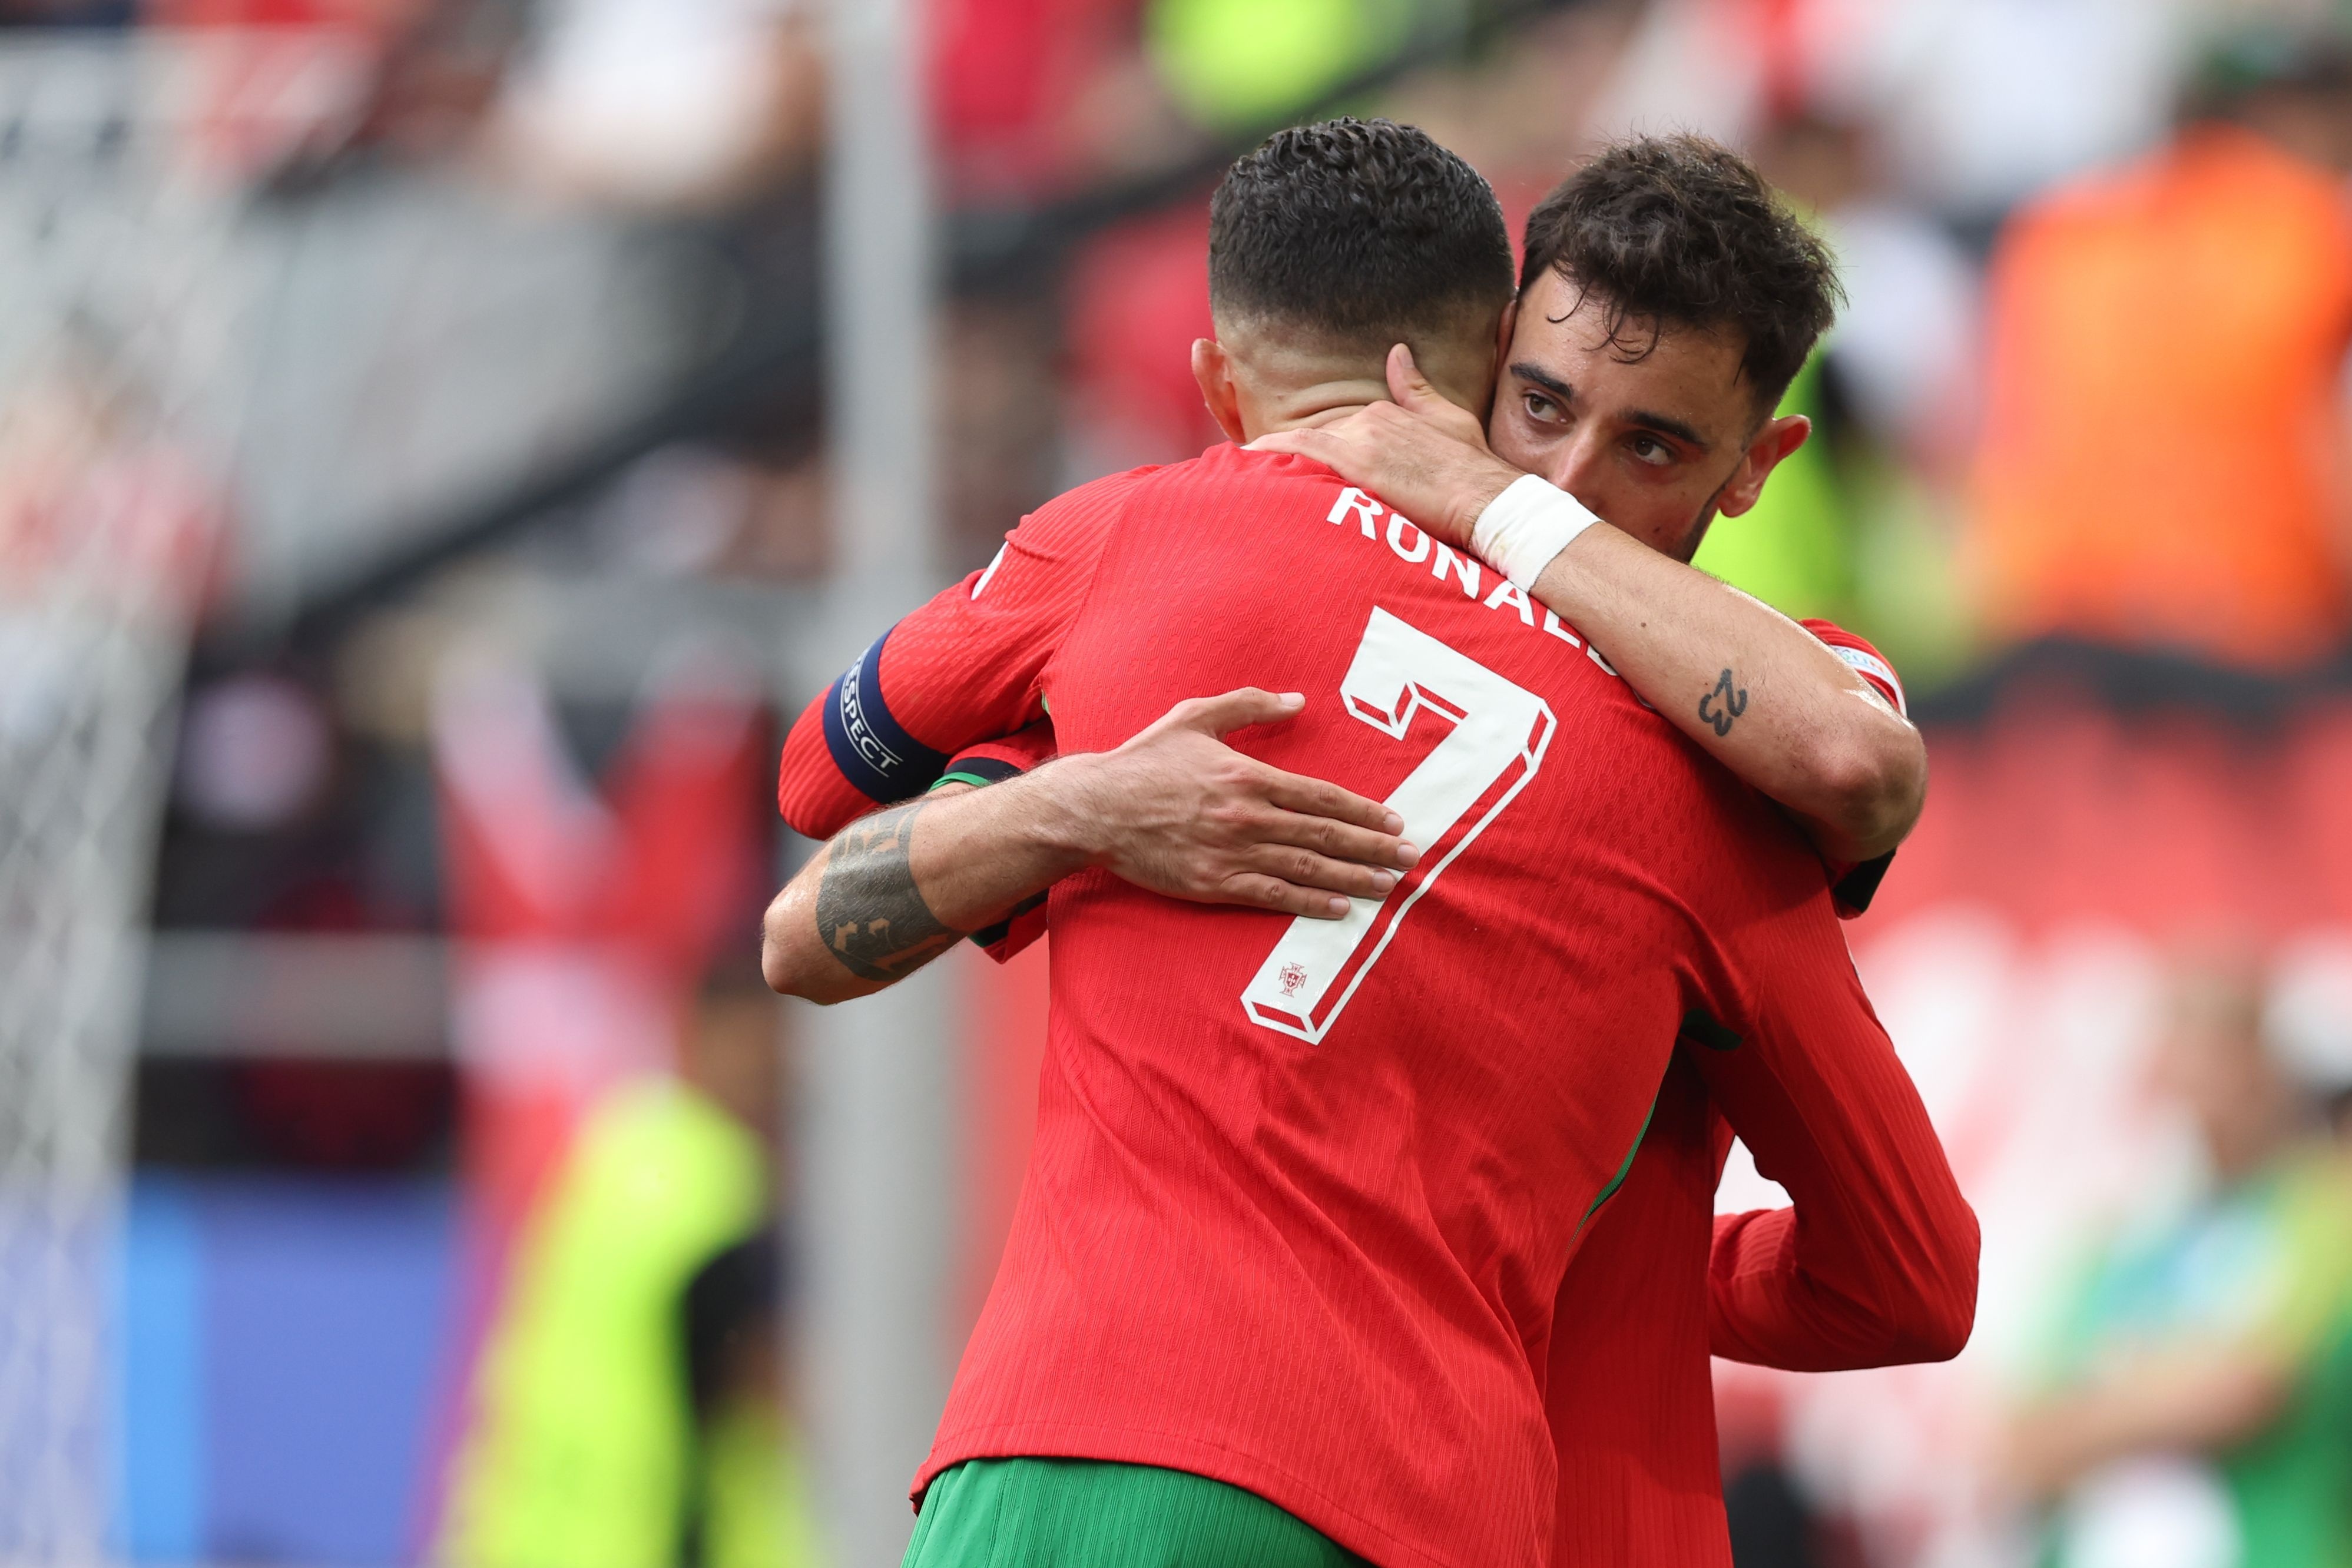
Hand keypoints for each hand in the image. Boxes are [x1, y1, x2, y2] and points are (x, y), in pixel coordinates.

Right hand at [1052, 688, 1418, 919]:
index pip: (1321, 796)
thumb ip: (1248, 705)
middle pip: (1325, 834)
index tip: (1394, 822)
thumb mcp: (1194, 716)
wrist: (1096, 808)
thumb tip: (1297, 700)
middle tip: (1410, 858)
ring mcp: (1231, 852)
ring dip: (1353, 878)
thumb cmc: (1145, 760)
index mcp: (1248, 775)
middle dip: (1373, 848)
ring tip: (1387, 886)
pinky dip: (1308, 902)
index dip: (1363, 811)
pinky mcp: (1213, 883)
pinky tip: (1338, 908)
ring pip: (1306, 867)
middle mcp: (1247, 815)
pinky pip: (1271, 895)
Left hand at [1248, 343, 1524, 547]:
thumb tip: (1397, 353)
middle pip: (1309, 439)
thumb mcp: (1448, 420)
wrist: (1488, 498)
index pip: (1329, 431)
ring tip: (1232, 474)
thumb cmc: (1473, 470)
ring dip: (1266, 459)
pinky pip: (1298, 455)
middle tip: (1239, 474)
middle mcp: (1365, 420)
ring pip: (1297, 446)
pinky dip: (1269, 458)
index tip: (1273, 460)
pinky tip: (1243, 467)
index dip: (1302, 450)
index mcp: (1382, 413)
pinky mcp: (1355, 462)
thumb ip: (1416, 389)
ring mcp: (1359, 439)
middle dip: (1276, 457)